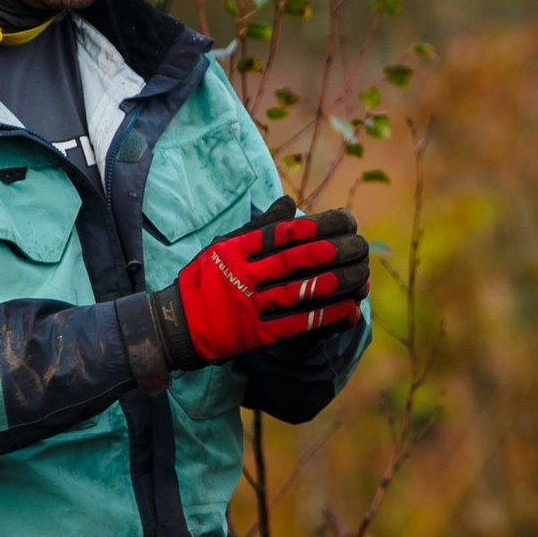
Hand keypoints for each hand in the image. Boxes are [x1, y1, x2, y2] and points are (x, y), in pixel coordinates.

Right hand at [174, 197, 369, 362]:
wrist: (176, 324)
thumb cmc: (203, 279)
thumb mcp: (224, 246)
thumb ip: (259, 228)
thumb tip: (289, 203)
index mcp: (235, 250)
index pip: (281, 233)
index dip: (316, 226)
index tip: (344, 221)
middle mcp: (243, 275)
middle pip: (295, 260)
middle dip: (332, 252)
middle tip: (360, 246)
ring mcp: (249, 305)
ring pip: (299, 292)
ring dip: (334, 284)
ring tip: (361, 276)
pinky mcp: (255, 333)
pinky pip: (295, 323)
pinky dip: (323, 316)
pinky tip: (347, 308)